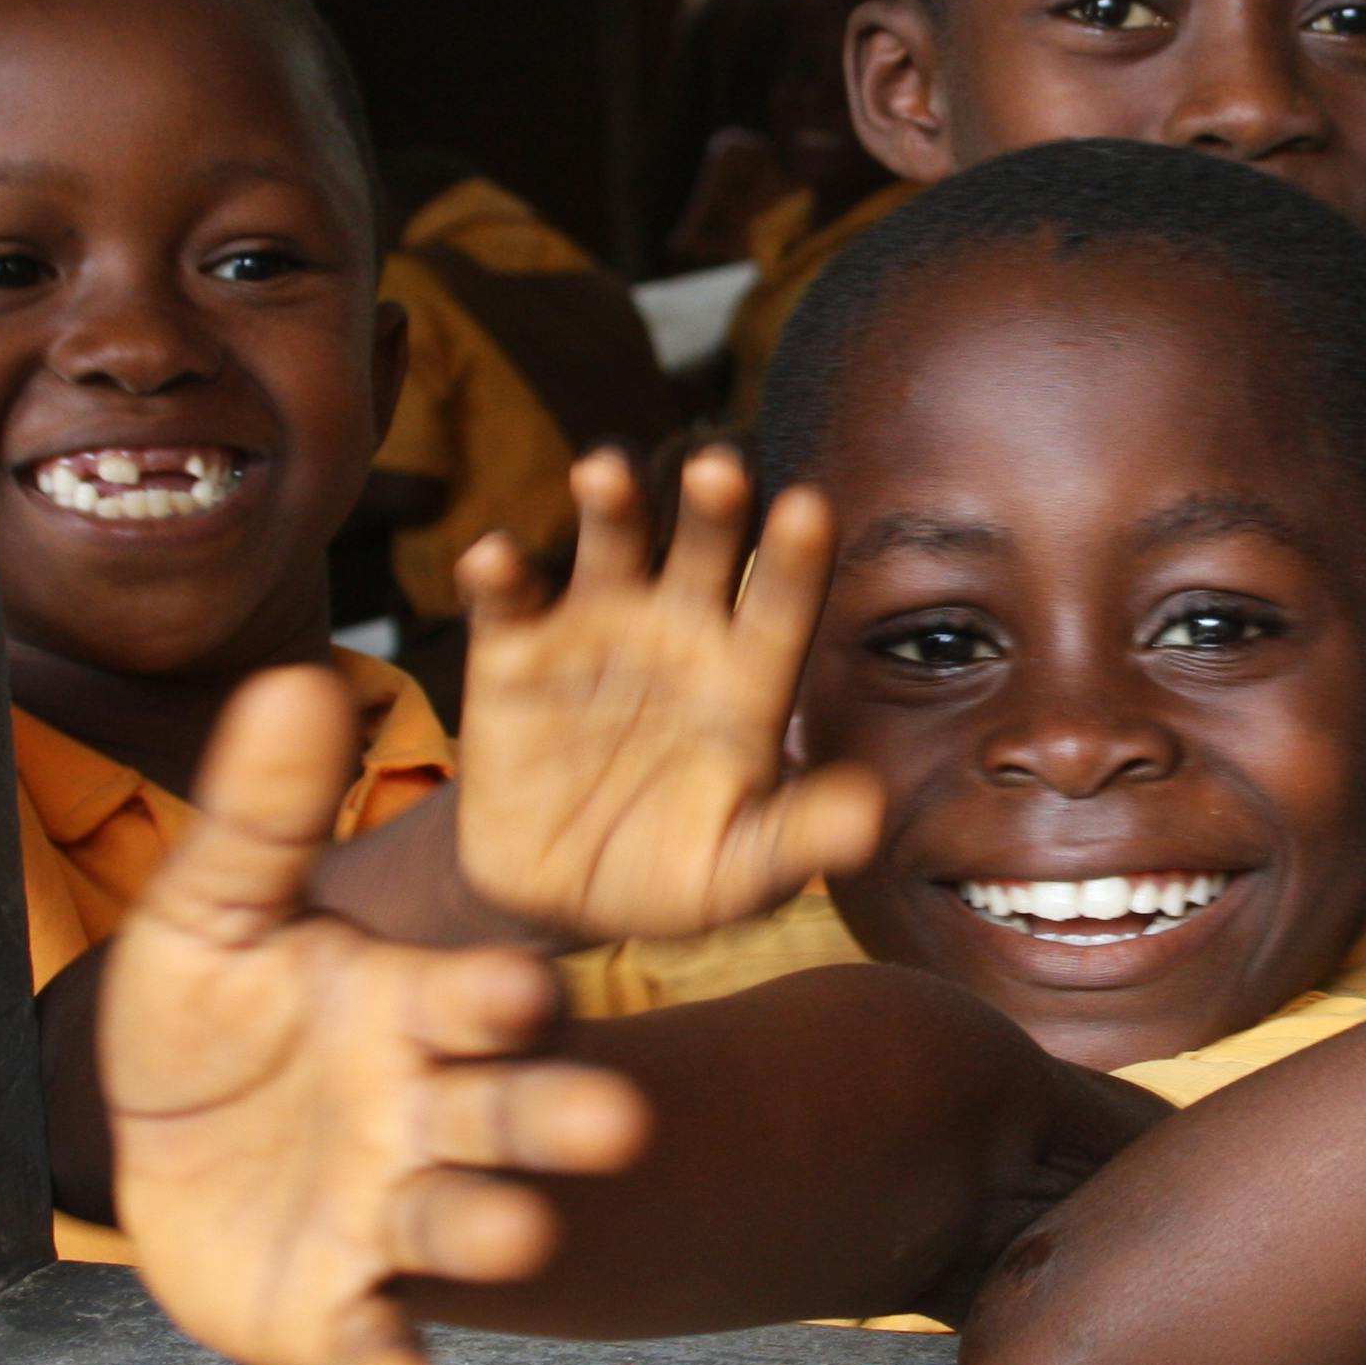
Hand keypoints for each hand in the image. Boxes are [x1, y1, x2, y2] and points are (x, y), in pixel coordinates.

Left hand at [106, 667, 651, 1364]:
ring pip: (460, 1222)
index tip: (525, 984)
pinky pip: (378, 1342)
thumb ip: (262, 811)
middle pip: (505, 1114)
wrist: (157, 1143)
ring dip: (496, 1230)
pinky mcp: (340, 1307)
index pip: (472, 999)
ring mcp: (390, 1217)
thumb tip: (300, 673)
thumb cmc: (214, 1013)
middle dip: (556, 1121)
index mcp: (413, 1010)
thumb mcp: (214, 908)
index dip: (497, 996)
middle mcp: (425, 1114)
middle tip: (609, 1127)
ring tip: (520, 1235)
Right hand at [451, 445, 884, 942]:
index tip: (810, 507)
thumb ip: (798, 839)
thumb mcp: (739, 873)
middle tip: (718, 469)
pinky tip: (496, 560)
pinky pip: (507, 599)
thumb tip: (869, 816)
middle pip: (706, 549)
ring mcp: (595, 629)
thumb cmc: (673, 875)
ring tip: (605, 475)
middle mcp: (680, 631)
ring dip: (611, 504)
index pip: (783, 607)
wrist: (559, 896)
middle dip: (714, 505)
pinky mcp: (514, 650)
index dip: (797, 559)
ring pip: (611, 545)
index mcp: (747, 677)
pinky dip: (499, 572)